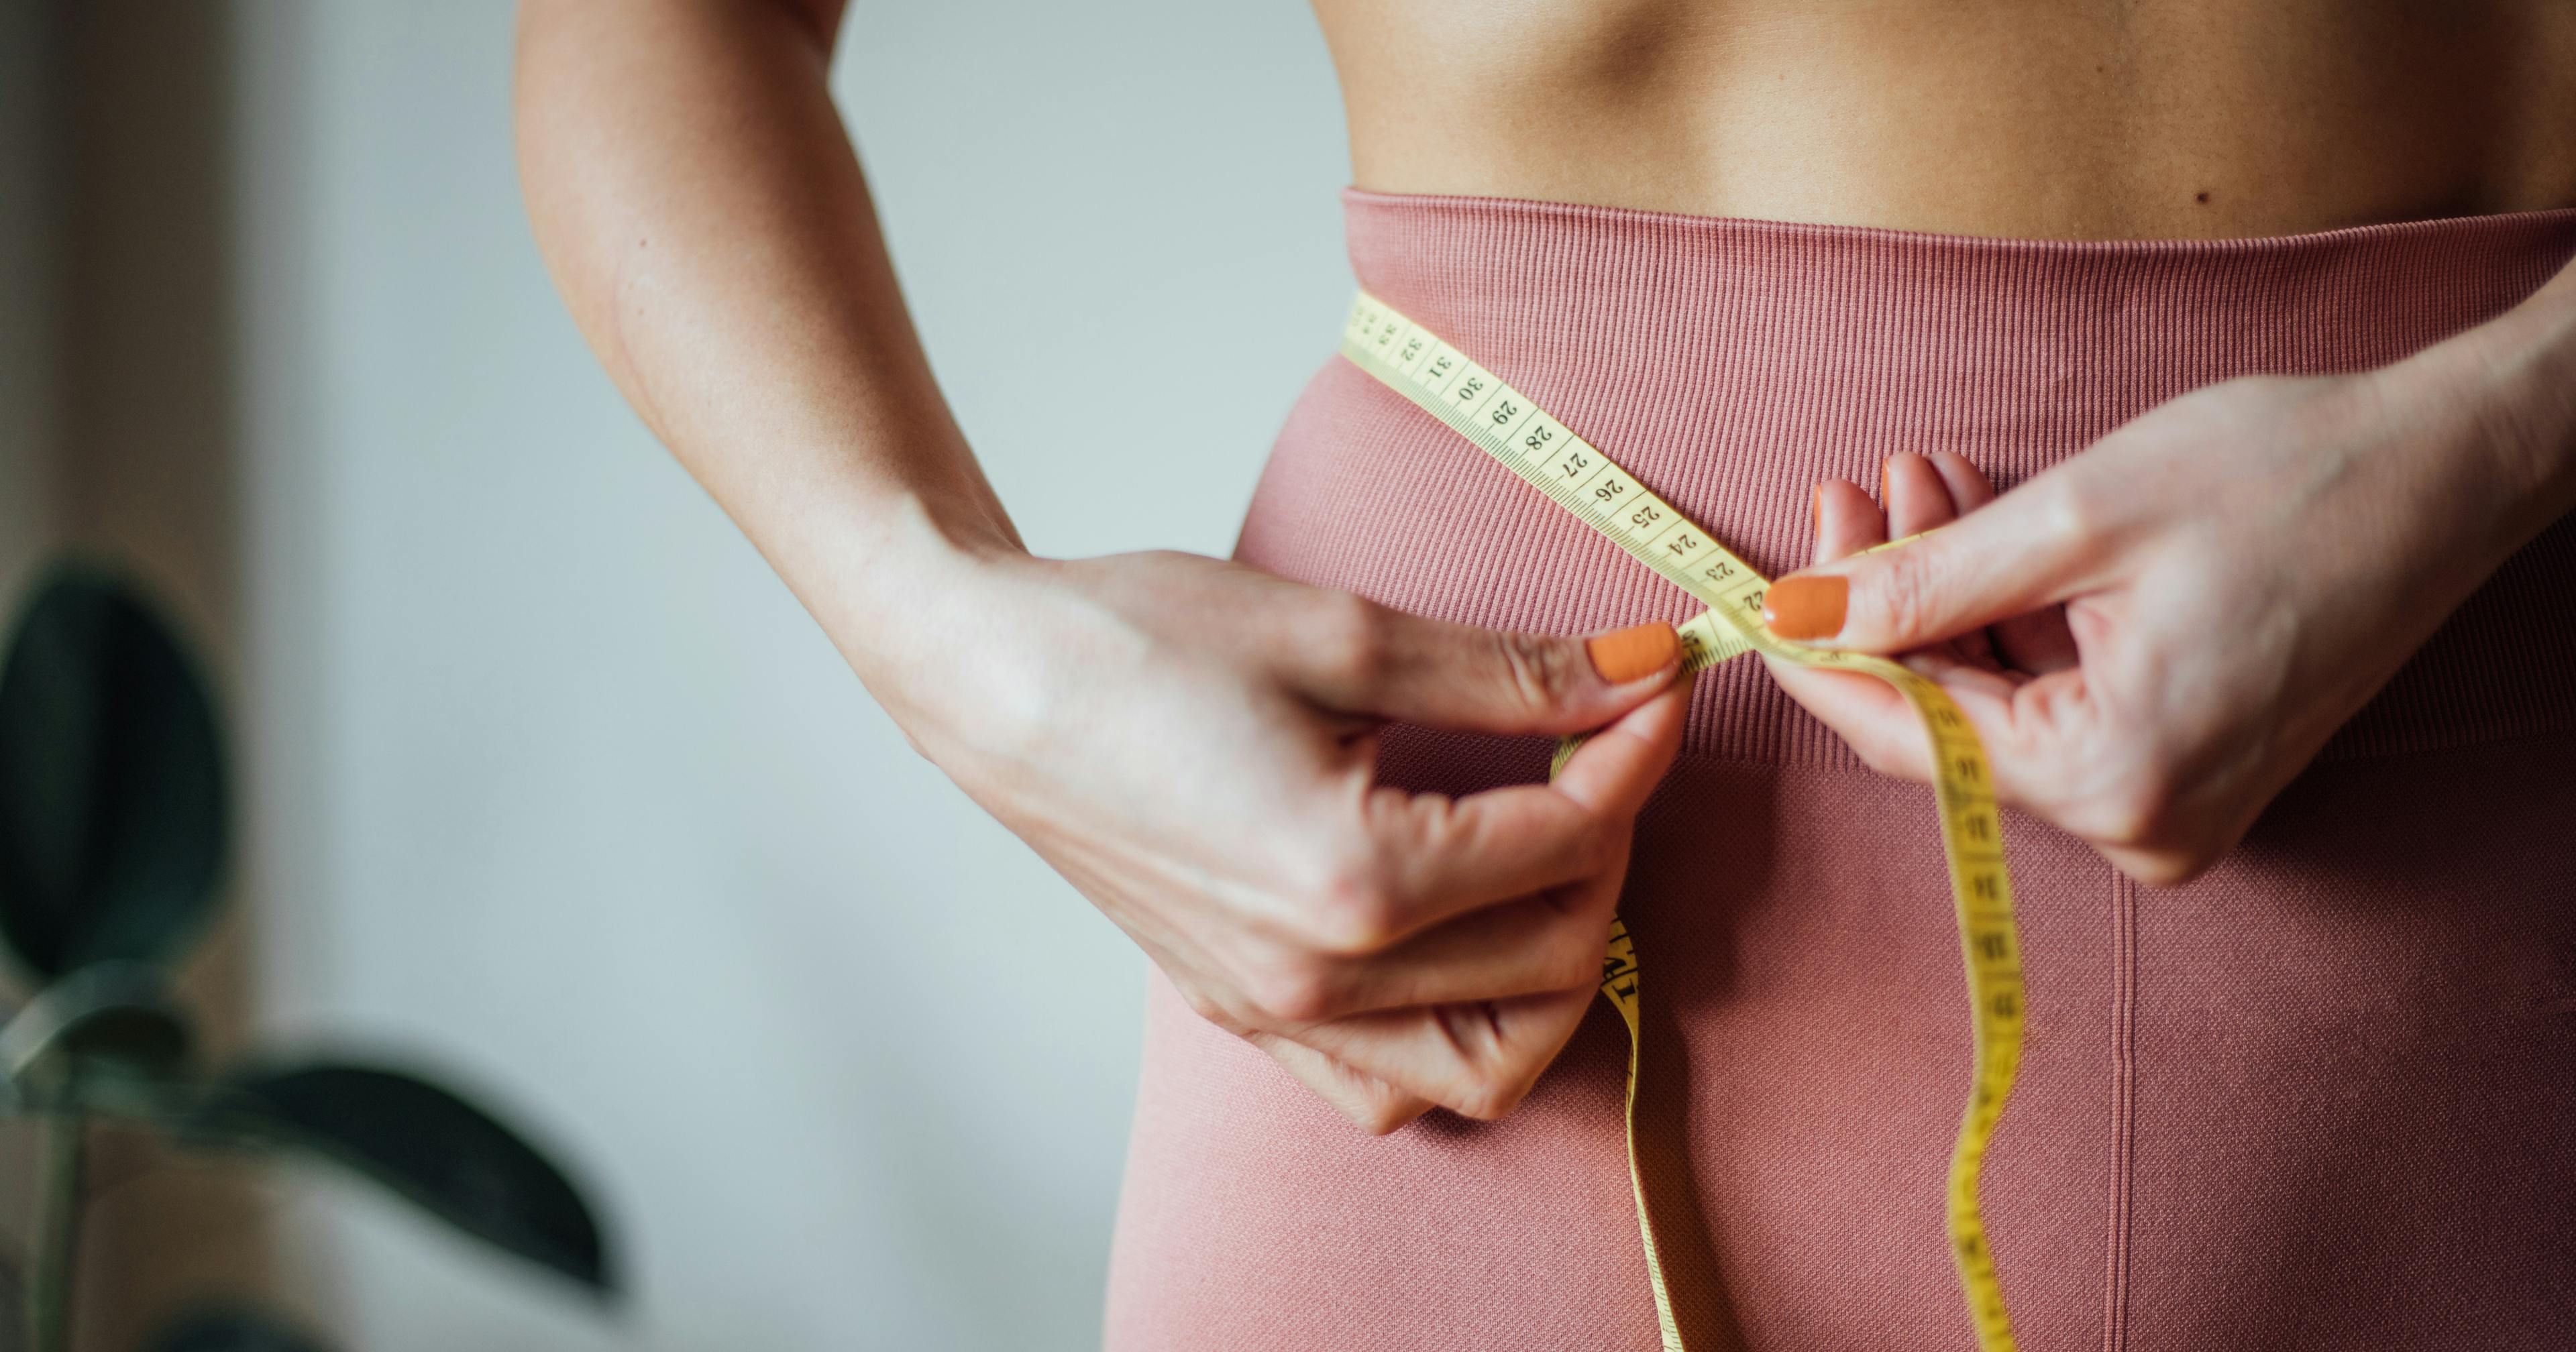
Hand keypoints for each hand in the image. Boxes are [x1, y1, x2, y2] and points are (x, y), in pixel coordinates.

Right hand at [885, 550, 1686, 1130]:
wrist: (987, 682)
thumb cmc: (1134, 639)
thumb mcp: (1338, 633)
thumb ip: (1506, 673)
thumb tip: (1635, 667)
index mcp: (1350, 879)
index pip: (1563, 840)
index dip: (1635, 751)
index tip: (1659, 679)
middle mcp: (1318, 978)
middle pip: (1552, 956)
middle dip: (1610, 844)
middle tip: (1603, 742)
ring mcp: (1275, 1012)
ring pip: (1485, 1064)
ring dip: (1552, 969)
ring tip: (1548, 853)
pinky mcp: (1241, 1012)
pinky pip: (1388, 1085)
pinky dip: (1456, 1034)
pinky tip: (1460, 936)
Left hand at [1761, 368, 2536, 883]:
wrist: (2446, 469)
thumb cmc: (2285, 478)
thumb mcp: (2076, 518)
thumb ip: (1923, 583)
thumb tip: (1797, 616)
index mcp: (2115, 780)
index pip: (1905, 736)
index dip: (1819, 658)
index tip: (1761, 586)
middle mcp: (2142, 825)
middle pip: (1947, 719)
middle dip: (1885, 602)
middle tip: (1852, 491)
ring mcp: (2169, 806)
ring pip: (1994, 701)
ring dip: (1942, 593)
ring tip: (1915, 481)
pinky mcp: (2185, 766)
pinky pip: (2055, 700)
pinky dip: (2006, 617)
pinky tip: (1973, 522)